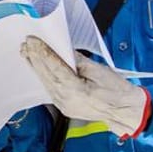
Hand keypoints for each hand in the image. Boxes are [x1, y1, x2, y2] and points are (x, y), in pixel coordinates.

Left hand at [20, 36, 149, 137]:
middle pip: (46, 75)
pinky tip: (38, 68)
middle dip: (34, 57)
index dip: (42, 52)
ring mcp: (64, 105)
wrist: (126, 111)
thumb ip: (78, 60)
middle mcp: (66, 99)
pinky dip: (43, 76)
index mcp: (75, 90)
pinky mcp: (64, 107)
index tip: (34, 40)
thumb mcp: (99, 70)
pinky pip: (49, 89)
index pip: (54, 67)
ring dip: (35, 66)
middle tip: (26, 43)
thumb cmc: (117, 91)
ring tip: (27, 52)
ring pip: (45, 82)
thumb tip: (64, 50)